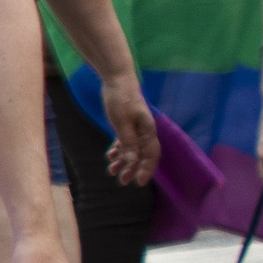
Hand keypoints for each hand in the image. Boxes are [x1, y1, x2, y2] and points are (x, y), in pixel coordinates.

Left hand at [99, 69, 160, 186]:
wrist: (116, 79)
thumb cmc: (121, 99)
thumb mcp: (122, 122)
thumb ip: (128, 142)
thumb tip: (132, 161)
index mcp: (148, 131)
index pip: (151, 155)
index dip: (146, 169)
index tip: (139, 182)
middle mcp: (145, 131)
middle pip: (141, 154)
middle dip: (132, 168)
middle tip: (122, 181)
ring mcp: (136, 128)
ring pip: (132, 149)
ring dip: (123, 161)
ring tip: (112, 170)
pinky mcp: (126, 124)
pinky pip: (125, 141)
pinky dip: (118, 149)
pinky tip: (110, 156)